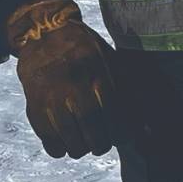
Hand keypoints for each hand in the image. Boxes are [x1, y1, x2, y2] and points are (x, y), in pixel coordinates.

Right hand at [6, 0, 117, 157]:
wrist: (44, 33)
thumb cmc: (85, 50)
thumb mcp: (111, 60)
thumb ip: (131, 92)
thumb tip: (148, 129)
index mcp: (95, 71)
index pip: (113, 112)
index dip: (120, 132)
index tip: (121, 136)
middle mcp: (72, 84)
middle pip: (92, 128)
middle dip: (101, 144)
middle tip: (101, 144)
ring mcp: (50, 96)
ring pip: (69, 138)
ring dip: (81, 149)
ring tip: (84, 144)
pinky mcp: (34, 104)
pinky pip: (48, 139)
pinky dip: (58, 149)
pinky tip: (65, 142)